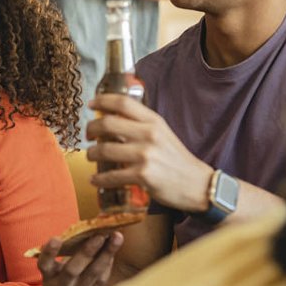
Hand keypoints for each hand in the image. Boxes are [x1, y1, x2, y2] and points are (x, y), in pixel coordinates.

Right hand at [38, 232, 121, 285]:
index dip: (50, 252)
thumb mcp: (51, 273)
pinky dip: (108, 265)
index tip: (56, 238)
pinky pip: (102, 281)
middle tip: (100, 235)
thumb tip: (84, 231)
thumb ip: (61, 256)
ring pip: (93, 274)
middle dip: (88, 250)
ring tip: (117, 238)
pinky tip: (113, 252)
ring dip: (106, 255)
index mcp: (49, 277)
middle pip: (73, 269)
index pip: (45, 264)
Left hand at [87, 93, 211, 212]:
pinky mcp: (143, 176)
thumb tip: (114, 119)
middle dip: (91, 129)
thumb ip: (142, 125)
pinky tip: (95, 180)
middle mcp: (149, 135)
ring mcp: (145, 155)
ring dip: (92, 155)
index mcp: (154, 121)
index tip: (91, 104)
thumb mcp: (163, 134)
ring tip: (91, 157)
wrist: (197, 184)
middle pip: (107, 124)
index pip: (123, 103)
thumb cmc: (177, 160)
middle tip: (88, 135)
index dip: (102, 100)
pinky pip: (112, 176)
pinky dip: (99, 179)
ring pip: (104, 150)